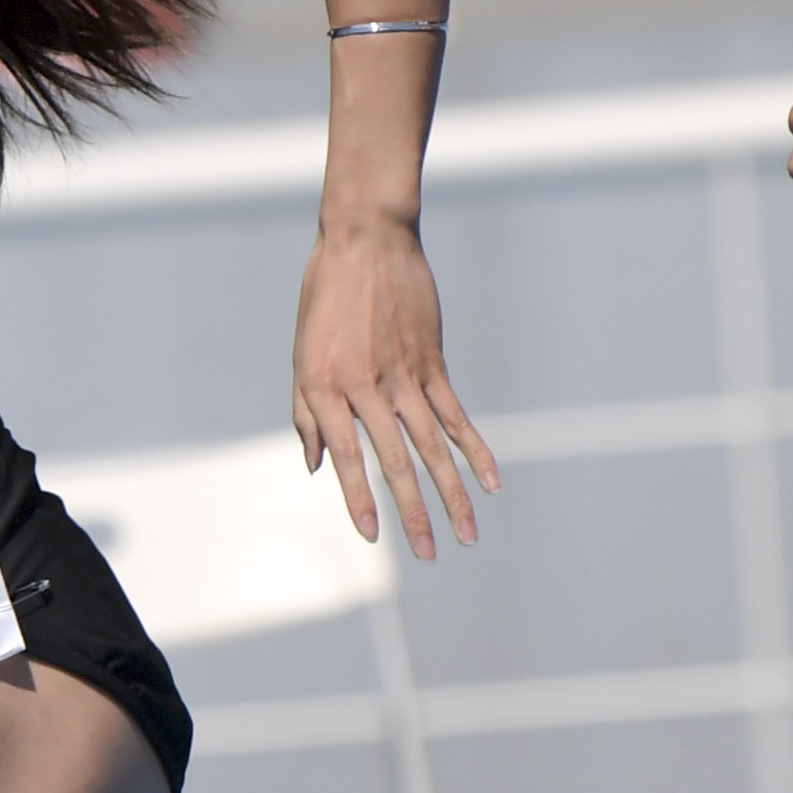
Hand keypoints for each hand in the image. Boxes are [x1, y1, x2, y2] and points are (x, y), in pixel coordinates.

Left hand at [291, 214, 496, 558]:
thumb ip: (305, 412)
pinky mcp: (431, 361)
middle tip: (430, 554)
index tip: (373, 537)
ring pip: (433, 446)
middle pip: (395, 461)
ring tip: (467, 533)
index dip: (359, 500)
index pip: (348, 458)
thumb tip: (317, 464)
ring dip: (452, 493)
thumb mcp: (301, 353)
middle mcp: (366, 387)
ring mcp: (404, 374)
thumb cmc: (324, 298)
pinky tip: (491, 481)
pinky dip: (475, 449)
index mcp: (326, 388)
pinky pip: (455, 414)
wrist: (364, 239)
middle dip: (414, 512)